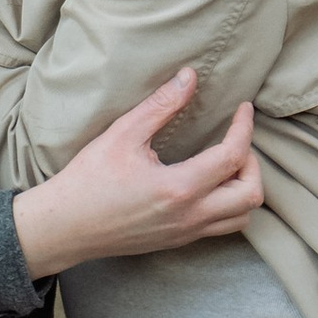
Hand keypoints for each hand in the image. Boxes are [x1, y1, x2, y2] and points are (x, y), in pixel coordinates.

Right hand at [11, 72, 262, 281]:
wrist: (65, 226)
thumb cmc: (89, 179)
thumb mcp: (123, 134)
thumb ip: (161, 105)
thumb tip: (190, 76)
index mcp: (179, 188)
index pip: (233, 156)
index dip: (244, 127)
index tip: (242, 108)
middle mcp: (189, 216)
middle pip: (251, 195)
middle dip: (253, 163)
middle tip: (236, 140)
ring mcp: (185, 233)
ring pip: (241, 218)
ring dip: (244, 188)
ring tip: (227, 163)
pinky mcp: (177, 241)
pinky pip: (220, 228)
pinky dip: (228, 205)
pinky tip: (209, 184)